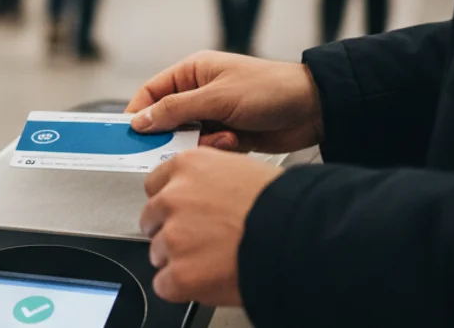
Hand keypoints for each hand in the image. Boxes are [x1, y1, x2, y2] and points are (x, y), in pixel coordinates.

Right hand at [127, 51, 322, 153]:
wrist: (314, 109)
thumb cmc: (270, 89)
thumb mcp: (217, 97)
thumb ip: (175, 110)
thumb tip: (140, 121)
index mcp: (192, 73)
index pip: (151, 93)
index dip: (138, 113)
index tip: (128, 135)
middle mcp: (199, 93)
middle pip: (166, 120)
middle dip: (172, 135)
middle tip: (173, 147)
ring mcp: (213, 115)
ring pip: (186, 139)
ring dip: (200, 144)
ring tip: (222, 139)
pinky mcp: (228, 136)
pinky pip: (207, 150)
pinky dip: (216, 151)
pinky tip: (235, 143)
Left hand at [141, 148, 282, 305]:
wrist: (300, 236)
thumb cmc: (283, 205)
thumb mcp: (243, 170)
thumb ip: (211, 179)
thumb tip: (203, 191)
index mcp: (189, 166)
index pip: (155, 185)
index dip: (171, 203)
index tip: (180, 212)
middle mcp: (174, 197)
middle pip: (152, 219)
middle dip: (172, 231)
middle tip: (200, 239)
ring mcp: (174, 236)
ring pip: (158, 253)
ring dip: (180, 259)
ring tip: (214, 260)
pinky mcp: (180, 273)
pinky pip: (165, 284)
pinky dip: (183, 288)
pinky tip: (208, 280)